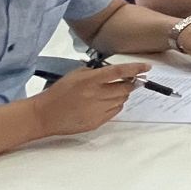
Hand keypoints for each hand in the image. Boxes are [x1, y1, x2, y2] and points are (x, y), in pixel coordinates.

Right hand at [32, 63, 150, 136]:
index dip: (135, 69)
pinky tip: (104, 102)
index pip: (119, 72)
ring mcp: (97, 110)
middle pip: (125, 88)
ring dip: (121, 94)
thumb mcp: (75, 75)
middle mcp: (96, 96)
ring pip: (122, 100)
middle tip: (130, 80)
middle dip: (131, 83)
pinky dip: (115, 105)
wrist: (44, 115)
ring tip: (110, 92)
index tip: (146, 67)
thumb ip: (95, 72)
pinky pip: (115, 111)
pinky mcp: (96, 122)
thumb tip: (115, 73)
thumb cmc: (58, 92)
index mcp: (90, 81)